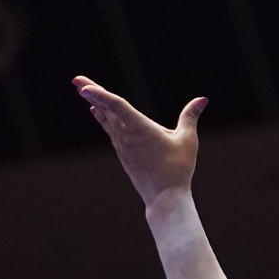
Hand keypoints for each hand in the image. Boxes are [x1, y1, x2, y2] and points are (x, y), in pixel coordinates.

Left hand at [75, 76, 203, 208]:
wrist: (164, 198)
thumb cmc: (178, 169)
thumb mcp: (187, 140)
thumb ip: (190, 117)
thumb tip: (202, 99)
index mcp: (141, 129)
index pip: (117, 106)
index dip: (100, 94)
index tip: (83, 86)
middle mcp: (127, 135)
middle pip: (106, 109)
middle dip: (90, 93)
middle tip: (75, 80)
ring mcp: (123, 145)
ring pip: (106, 119)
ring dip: (95, 103)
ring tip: (83, 90)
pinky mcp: (124, 153)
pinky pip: (110, 130)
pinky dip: (103, 117)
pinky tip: (97, 112)